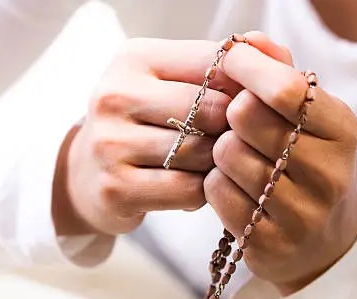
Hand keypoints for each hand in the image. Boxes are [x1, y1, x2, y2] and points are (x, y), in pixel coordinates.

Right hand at [54, 38, 241, 235]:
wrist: (86, 173)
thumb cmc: (140, 123)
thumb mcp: (167, 83)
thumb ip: (218, 66)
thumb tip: (270, 48)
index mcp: (134, 59)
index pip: (213, 62)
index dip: (244, 86)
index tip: (250, 105)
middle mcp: (115, 96)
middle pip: (210, 110)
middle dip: (232, 130)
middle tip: (234, 141)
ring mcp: (110, 144)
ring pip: (201, 153)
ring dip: (217, 164)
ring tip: (210, 165)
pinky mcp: (115, 188)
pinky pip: (187, 190)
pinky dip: (202, 192)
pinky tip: (193, 186)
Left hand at [204, 32, 356, 294]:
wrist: (324, 241)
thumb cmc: (307, 165)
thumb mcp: (308, 117)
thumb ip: (280, 73)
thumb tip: (249, 41)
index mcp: (341, 130)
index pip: (285, 89)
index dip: (246, 69)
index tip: (228, 62)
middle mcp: (328, 173)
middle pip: (247, 117)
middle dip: (231, 113)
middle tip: (238, 123)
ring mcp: (300, 213)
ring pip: (226, 155)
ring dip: (220, 151)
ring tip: (237, 158)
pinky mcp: (269, 242)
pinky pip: (216, 192)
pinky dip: (214, 183)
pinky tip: (232, 186)